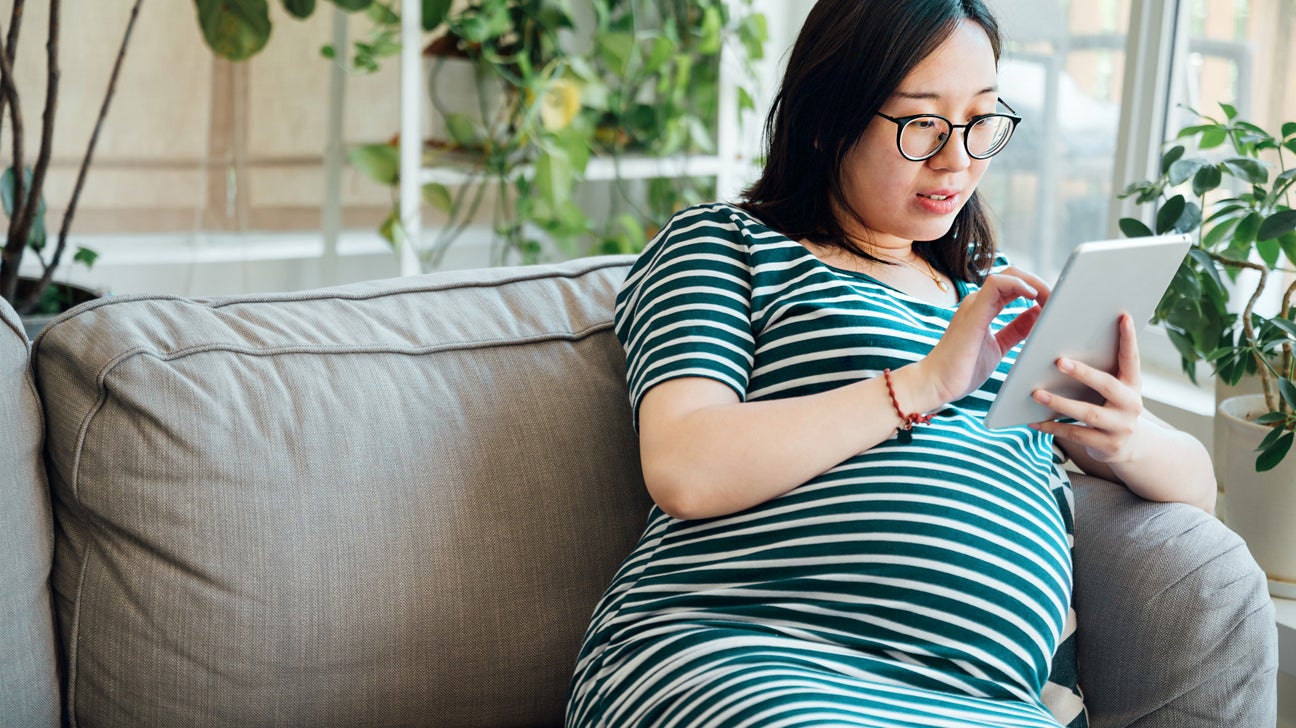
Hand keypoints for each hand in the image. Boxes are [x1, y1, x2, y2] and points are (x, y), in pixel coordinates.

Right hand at [922, 266, 1050, 403]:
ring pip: (1007, 275)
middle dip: (1038, 284)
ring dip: (1033, 282)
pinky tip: (1033, 297)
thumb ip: (1015, 331)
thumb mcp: (998, 348)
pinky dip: (1017, 285)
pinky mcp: (973, 313)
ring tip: (1050, 298)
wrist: (936, 384)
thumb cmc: (962, 370)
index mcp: (983, 309)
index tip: (1054, 304)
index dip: (1036, 291)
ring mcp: (974, 305)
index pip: (1013, 288)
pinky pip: (996, 285)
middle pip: (1013, 276)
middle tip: (1058, 300)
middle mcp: (978, 303)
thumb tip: (1036, 316)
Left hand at [1029, 313, 1142, 463]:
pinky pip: (1075, 434)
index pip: (1131, 358)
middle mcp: (1131, 404)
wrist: (1131, 447)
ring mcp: (1120, 426)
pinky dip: (1053, 428)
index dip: (1128, 338)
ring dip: (1060, 403)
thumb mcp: (1116, 389)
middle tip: (1059, 361)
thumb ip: (1102, 370)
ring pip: (1087, 413)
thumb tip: (1066, 346)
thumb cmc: (1113, 407)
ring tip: (1036, 393)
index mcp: (1133, 384)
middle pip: (1106, 385)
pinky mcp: (1107, 445)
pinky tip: (1034, 421)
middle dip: (1083, 373)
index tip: (1122, 317)